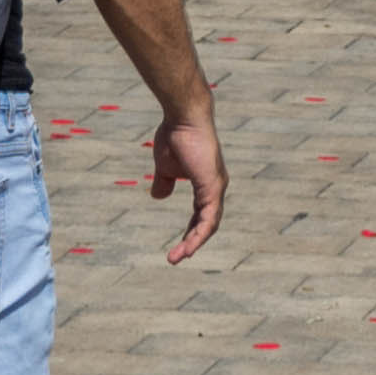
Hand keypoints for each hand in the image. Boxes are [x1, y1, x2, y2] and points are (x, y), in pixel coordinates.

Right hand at [145, 110, 225, 260]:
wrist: (183, 116)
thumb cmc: (175, 136)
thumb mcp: (164, 166)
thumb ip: (164, 182)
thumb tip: (159, 197)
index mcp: (206, 184)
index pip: (201, 215)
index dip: (190, 232)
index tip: (178, 247)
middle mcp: (216, 188)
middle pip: (207, 224)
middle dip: (191, 242)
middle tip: (176, 257)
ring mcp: (216, 188)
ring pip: (209, 225)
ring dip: (193, 244)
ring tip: (178, 258)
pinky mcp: (213, 187)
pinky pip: (208, 219)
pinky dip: (199, 235)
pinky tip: (189, 248)